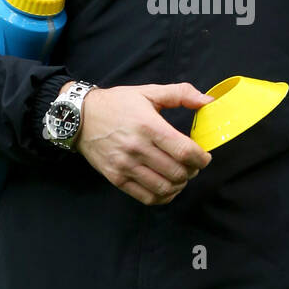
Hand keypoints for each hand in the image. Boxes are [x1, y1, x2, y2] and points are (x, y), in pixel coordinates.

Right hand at [68, 82, 213, 204]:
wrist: (80, 117)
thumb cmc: (117, 103)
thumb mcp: (148, 92)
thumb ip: (180, 94)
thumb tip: (207, 100)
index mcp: (148, 126)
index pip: (184, 151)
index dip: (201, 158)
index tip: (204, 157)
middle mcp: (137, 148)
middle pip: (177, 172)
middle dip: (192, 171)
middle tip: (193, 165)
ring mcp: (125, 166)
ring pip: (164, 187)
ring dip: (180, 185)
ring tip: (181, 175)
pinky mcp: (116, 178)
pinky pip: (147, 197)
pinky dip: (163, 197)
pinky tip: (167, 187)